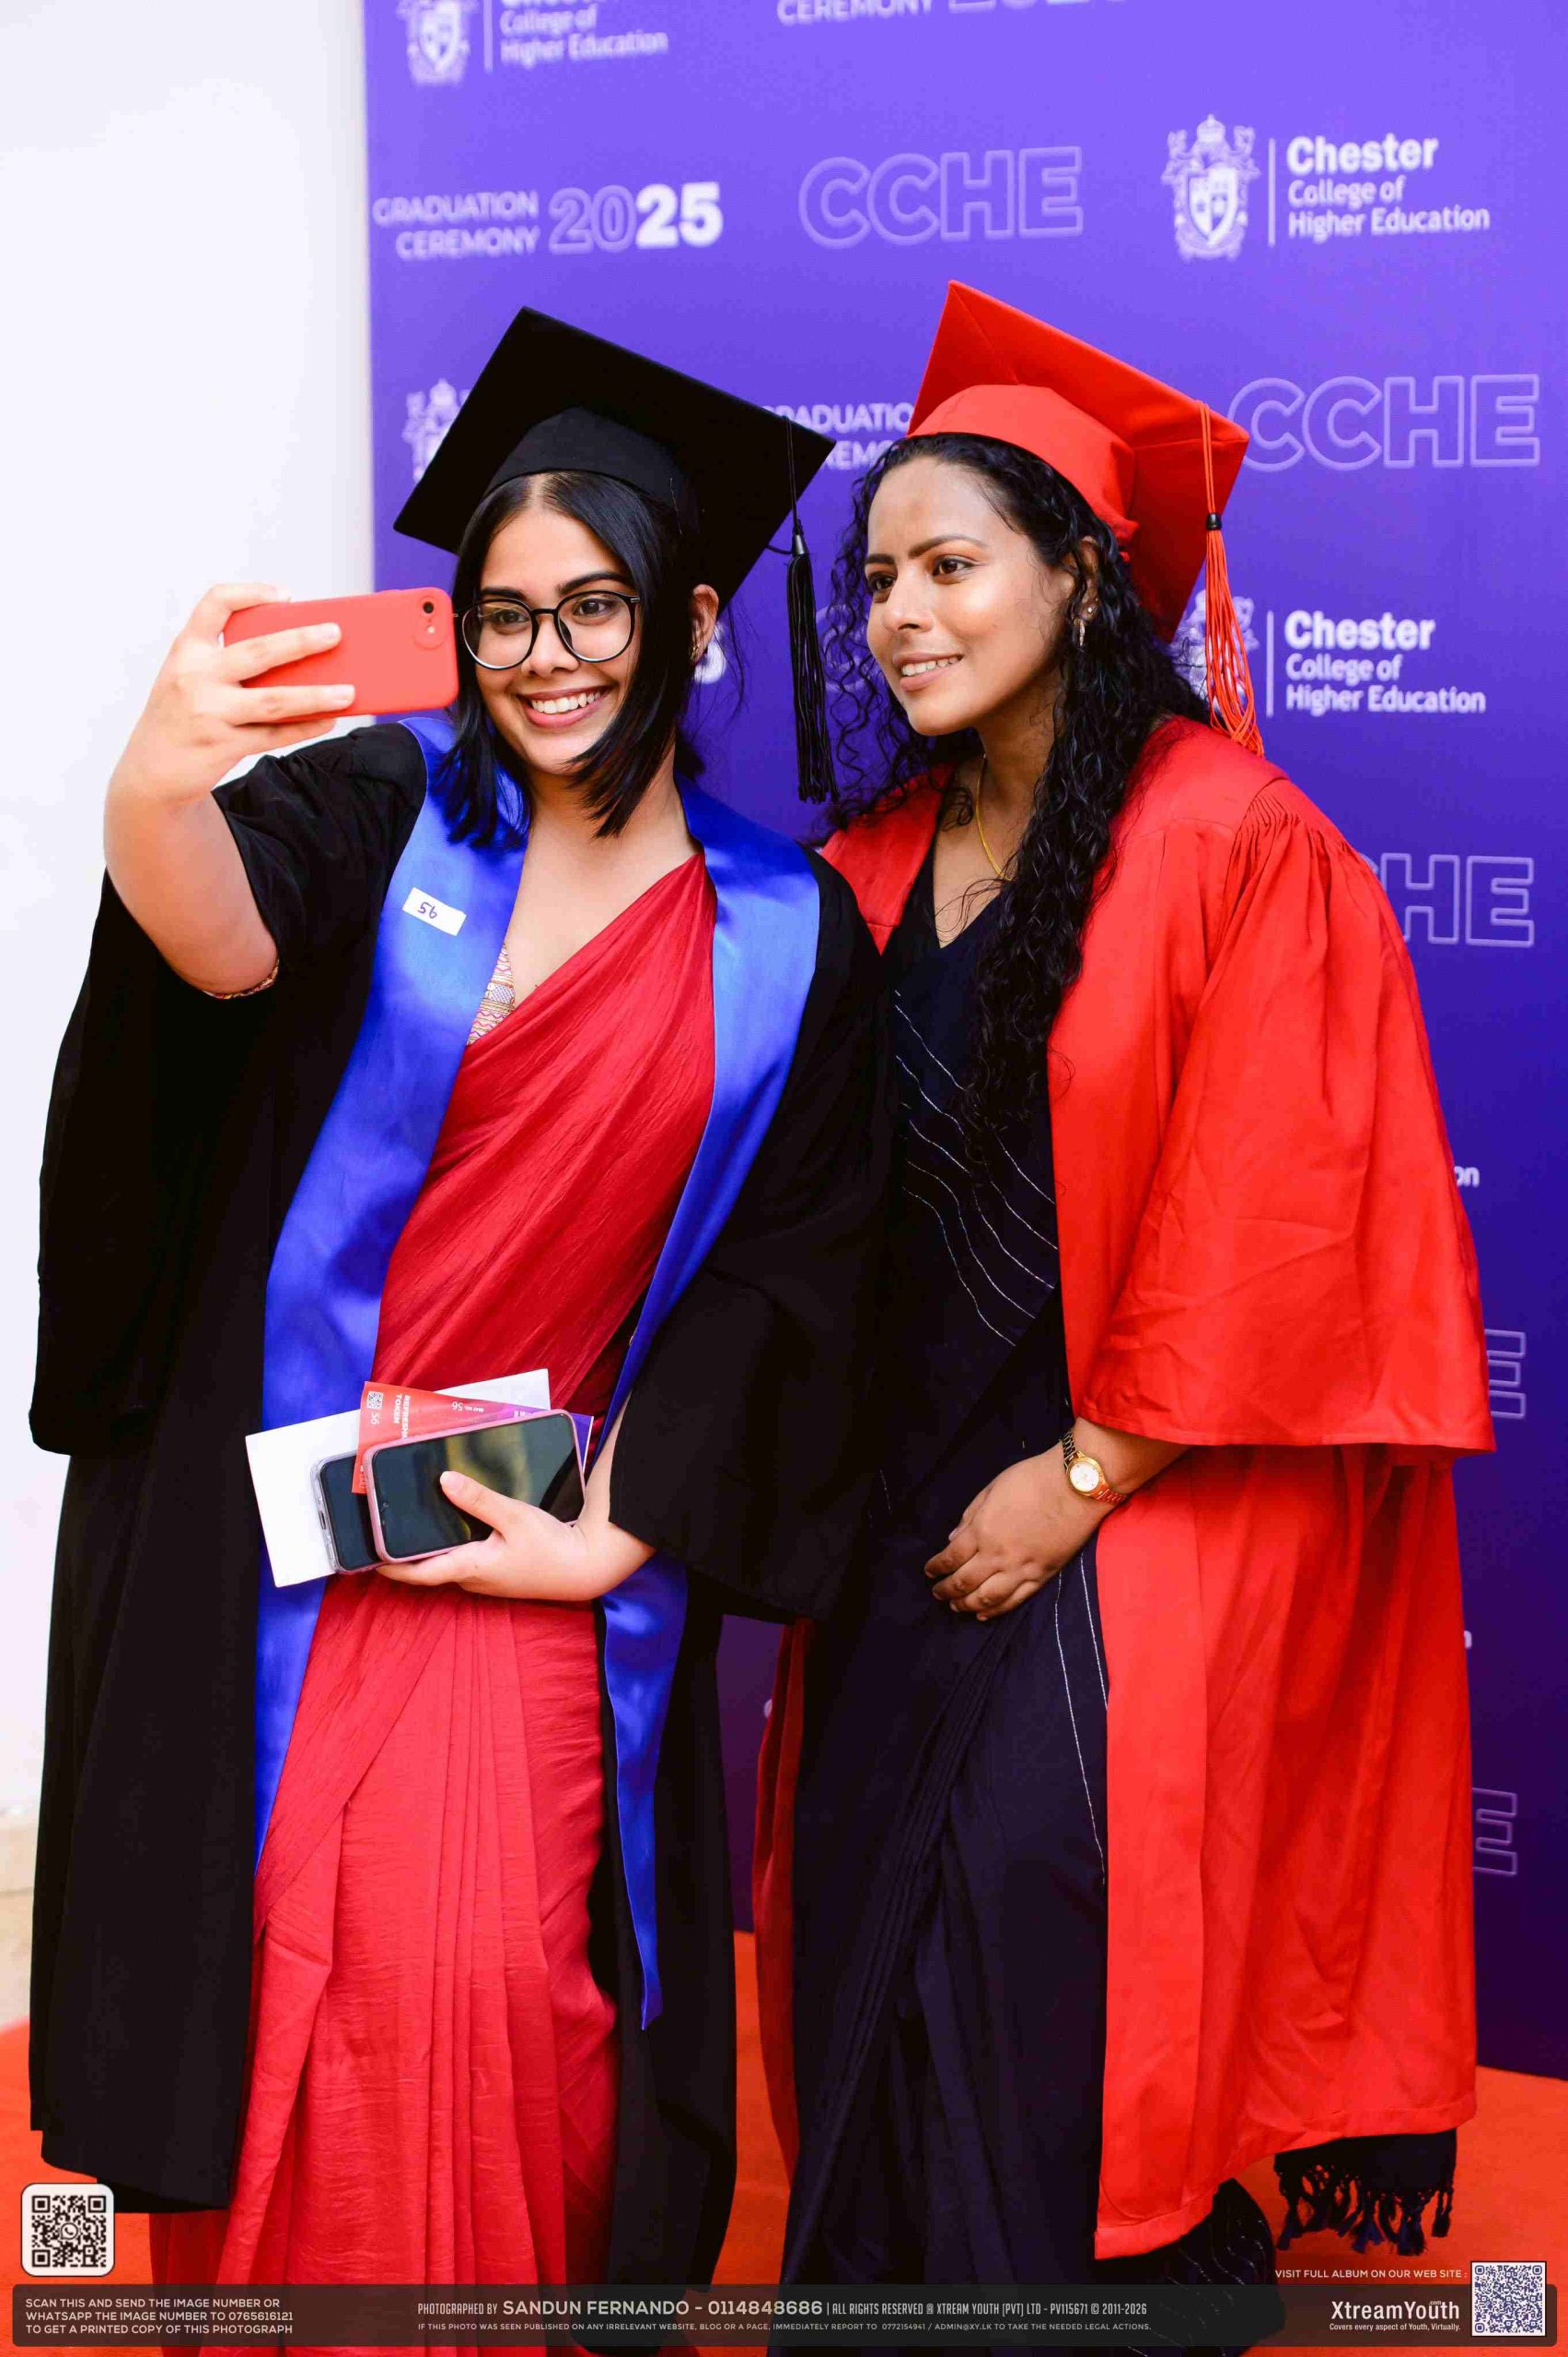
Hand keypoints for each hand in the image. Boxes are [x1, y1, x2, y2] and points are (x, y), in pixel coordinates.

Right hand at [109, 582, 355, 809]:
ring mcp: (209, 713)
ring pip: (274, 701)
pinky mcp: (223, 746)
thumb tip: (301, 662)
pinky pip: (274, 735)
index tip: (285, 595)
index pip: (215, 604)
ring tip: (349, 691)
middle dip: (301, 641)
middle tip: (335, 633)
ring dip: (316, 695)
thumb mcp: (191, 677)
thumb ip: (230, 664)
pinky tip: (329, 719)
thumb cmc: (183, 714)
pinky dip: (305, 727)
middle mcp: (195, 677)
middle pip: (258, 652)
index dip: (250, 593)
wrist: (152, 770)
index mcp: (187, 650)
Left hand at [374, 1470, 641, 1602]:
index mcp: (470, 1567)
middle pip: (428, 1568)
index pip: (419, 1573)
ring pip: (447, 1563)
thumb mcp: (515, 1516)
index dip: (390, 1567)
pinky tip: (453, 1525)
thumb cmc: (551, 1546)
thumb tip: (444, 1481)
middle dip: (405, 1553)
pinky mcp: (498, 1572)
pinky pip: (465, 1560)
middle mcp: (473, 1578)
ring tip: (412, 1524)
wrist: (584, 1568)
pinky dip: (451, 1546)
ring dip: (429, 1549)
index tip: (367, 1557)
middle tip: (385, 1529)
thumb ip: (478, 1500)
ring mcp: (486, 1578)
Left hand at [925, 1451, 1104, 1619]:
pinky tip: (985, 1614)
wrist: (1077, 1486)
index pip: (951, 1557)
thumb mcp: (992, 1488)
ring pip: (987, 1598)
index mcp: (982, 1531)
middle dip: (946, 1590)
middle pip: (964, 1582)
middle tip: (938, 1593)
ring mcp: (1021, 1569)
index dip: (936, 1567)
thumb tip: (952, 1539)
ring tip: (956, 1607)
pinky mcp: (1043, 1576)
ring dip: (967, 1605)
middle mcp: (997, 1555)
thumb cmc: (1033, 1479)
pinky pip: (1016, 1600)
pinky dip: (997, 1610)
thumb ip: (970, 1516)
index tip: (929, 1571)